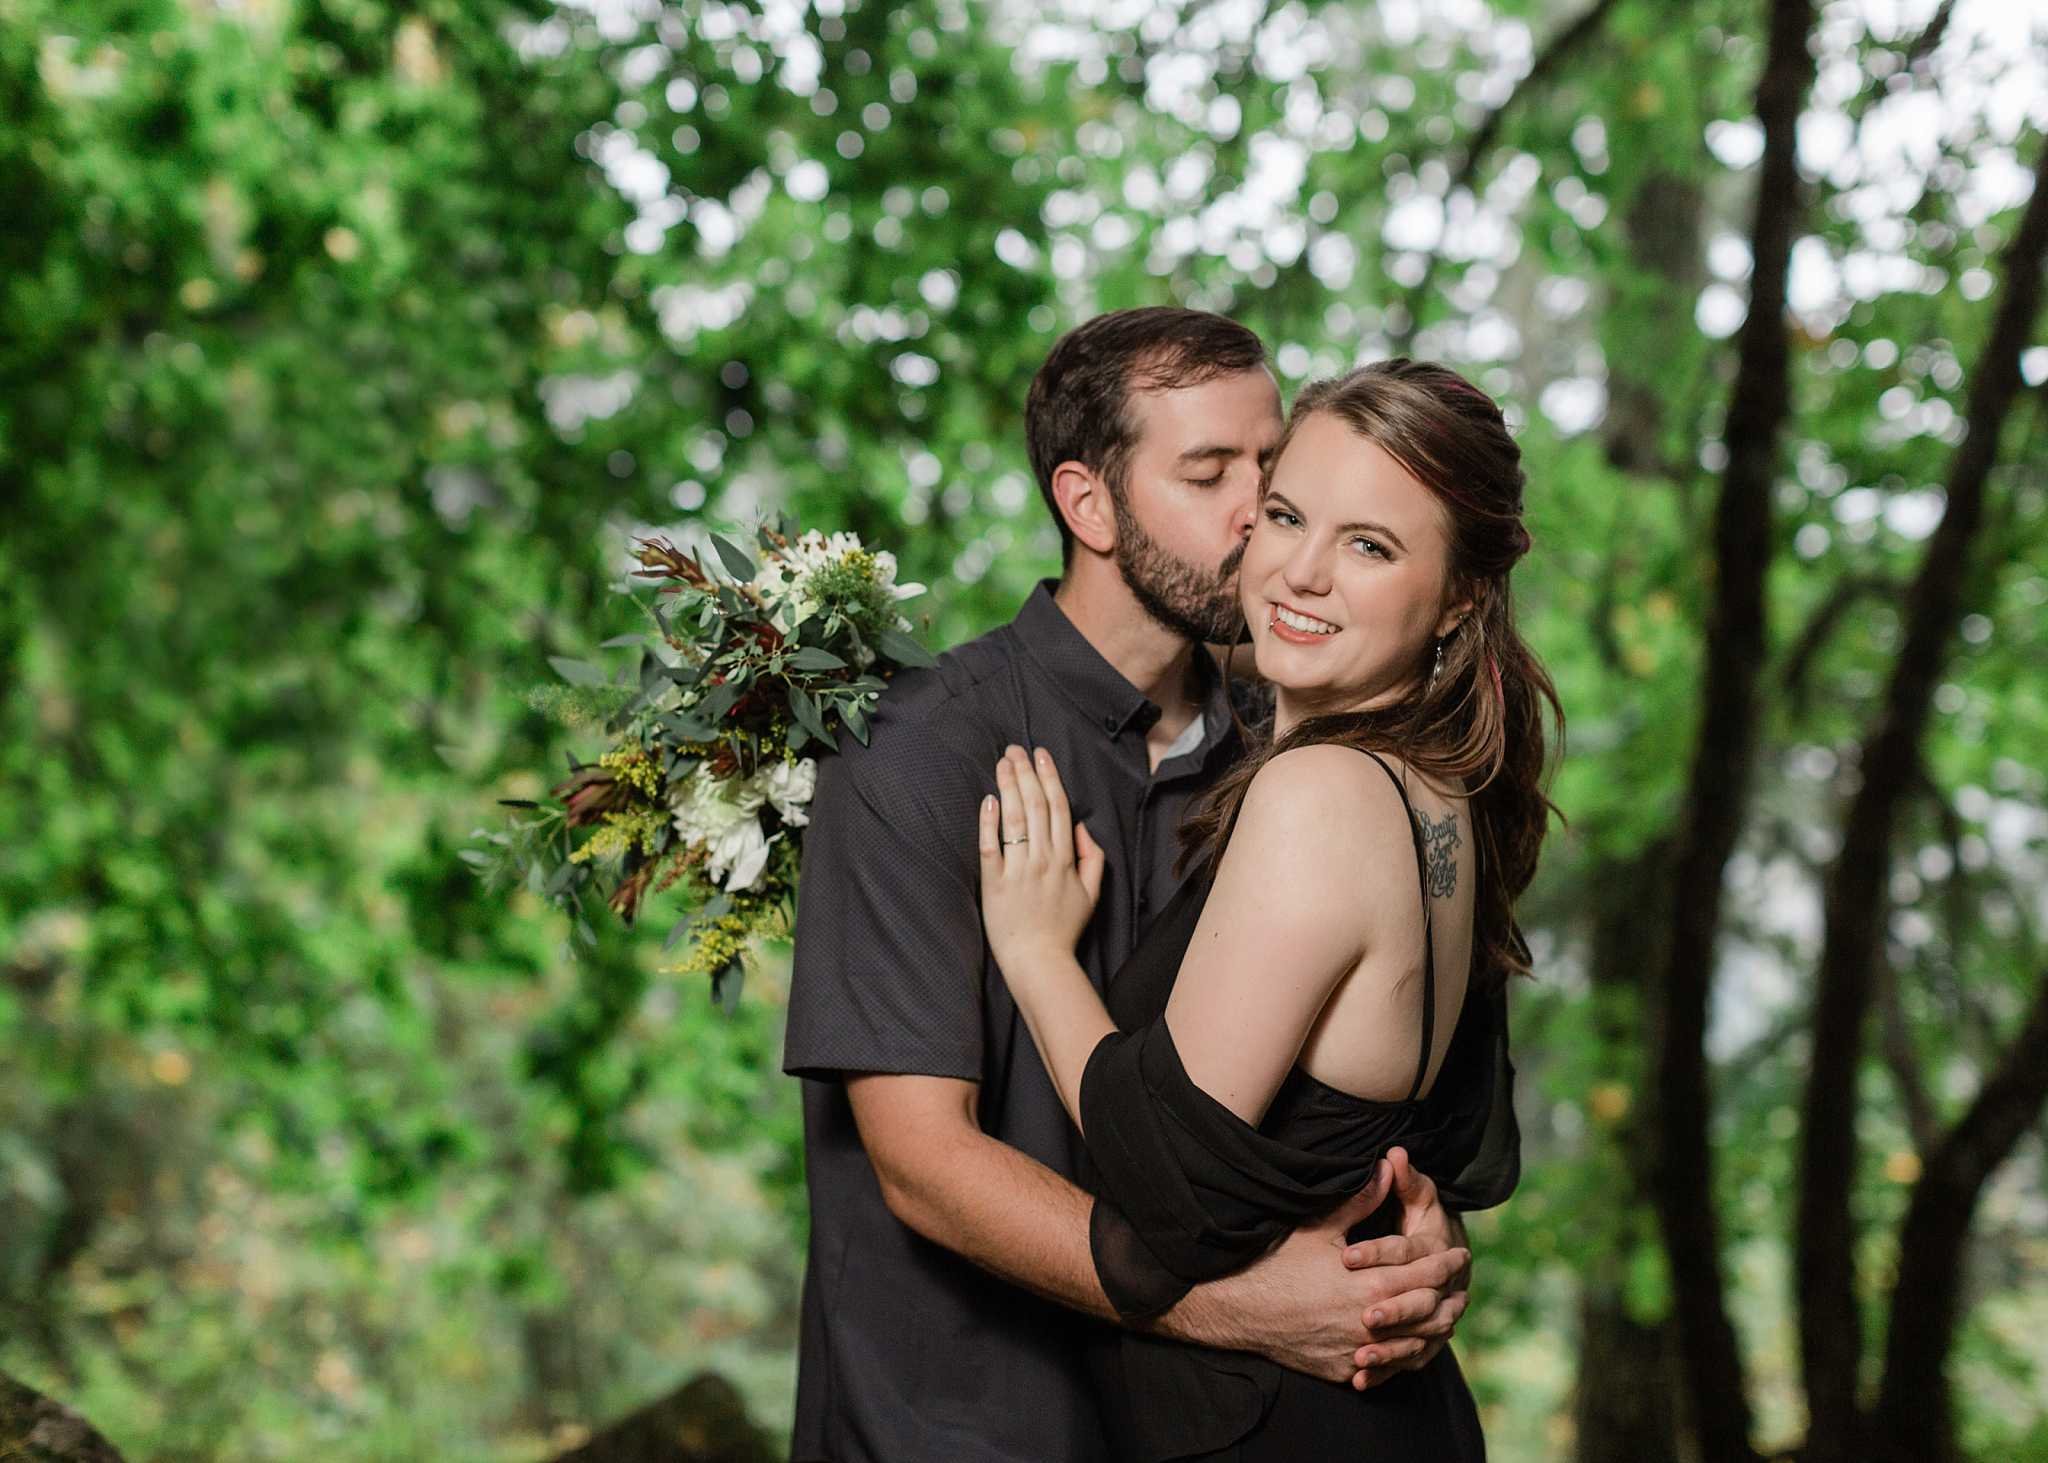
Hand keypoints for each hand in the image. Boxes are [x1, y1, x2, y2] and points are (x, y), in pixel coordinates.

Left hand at [977, 746, 1104, 985]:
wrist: (1039, 960)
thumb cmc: (1064, 928)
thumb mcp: (1092, 893)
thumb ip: (1093, 858)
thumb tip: (1081, 827)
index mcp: (1066, 858)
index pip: (1057, 807)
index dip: (1049, 777)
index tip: (1040, 754)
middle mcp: (1043, 859)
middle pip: (1034, 805)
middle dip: (1026, 773)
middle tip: (1015, 749)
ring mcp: (1018, 870)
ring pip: (1013, 820)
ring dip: (1008, 787)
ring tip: (1002, 763)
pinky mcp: (994, 883)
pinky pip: (990, 846)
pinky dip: (988, 822)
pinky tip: (987, 799)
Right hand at [1165, 1159, 1470, 1385]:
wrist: (1240, 1309)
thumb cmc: (1277, 1263)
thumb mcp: (1318, 1228)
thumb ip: (1359, 1200)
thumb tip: (1387, 1167)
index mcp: (1369, 1285)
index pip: (1424, 1275)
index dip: (1446, 1264)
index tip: (1461, 1254)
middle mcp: (1370, 1323)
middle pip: (1427, 1314)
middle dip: (1448, 1299)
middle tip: (1462, 1288)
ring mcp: (1356, 1351)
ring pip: (1412, 1347)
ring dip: (1433, 1331)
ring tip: (1446, 1317)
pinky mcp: (1343, 1370)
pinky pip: (1385, 1367)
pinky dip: (1403, 1356)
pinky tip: (1411, 1346)